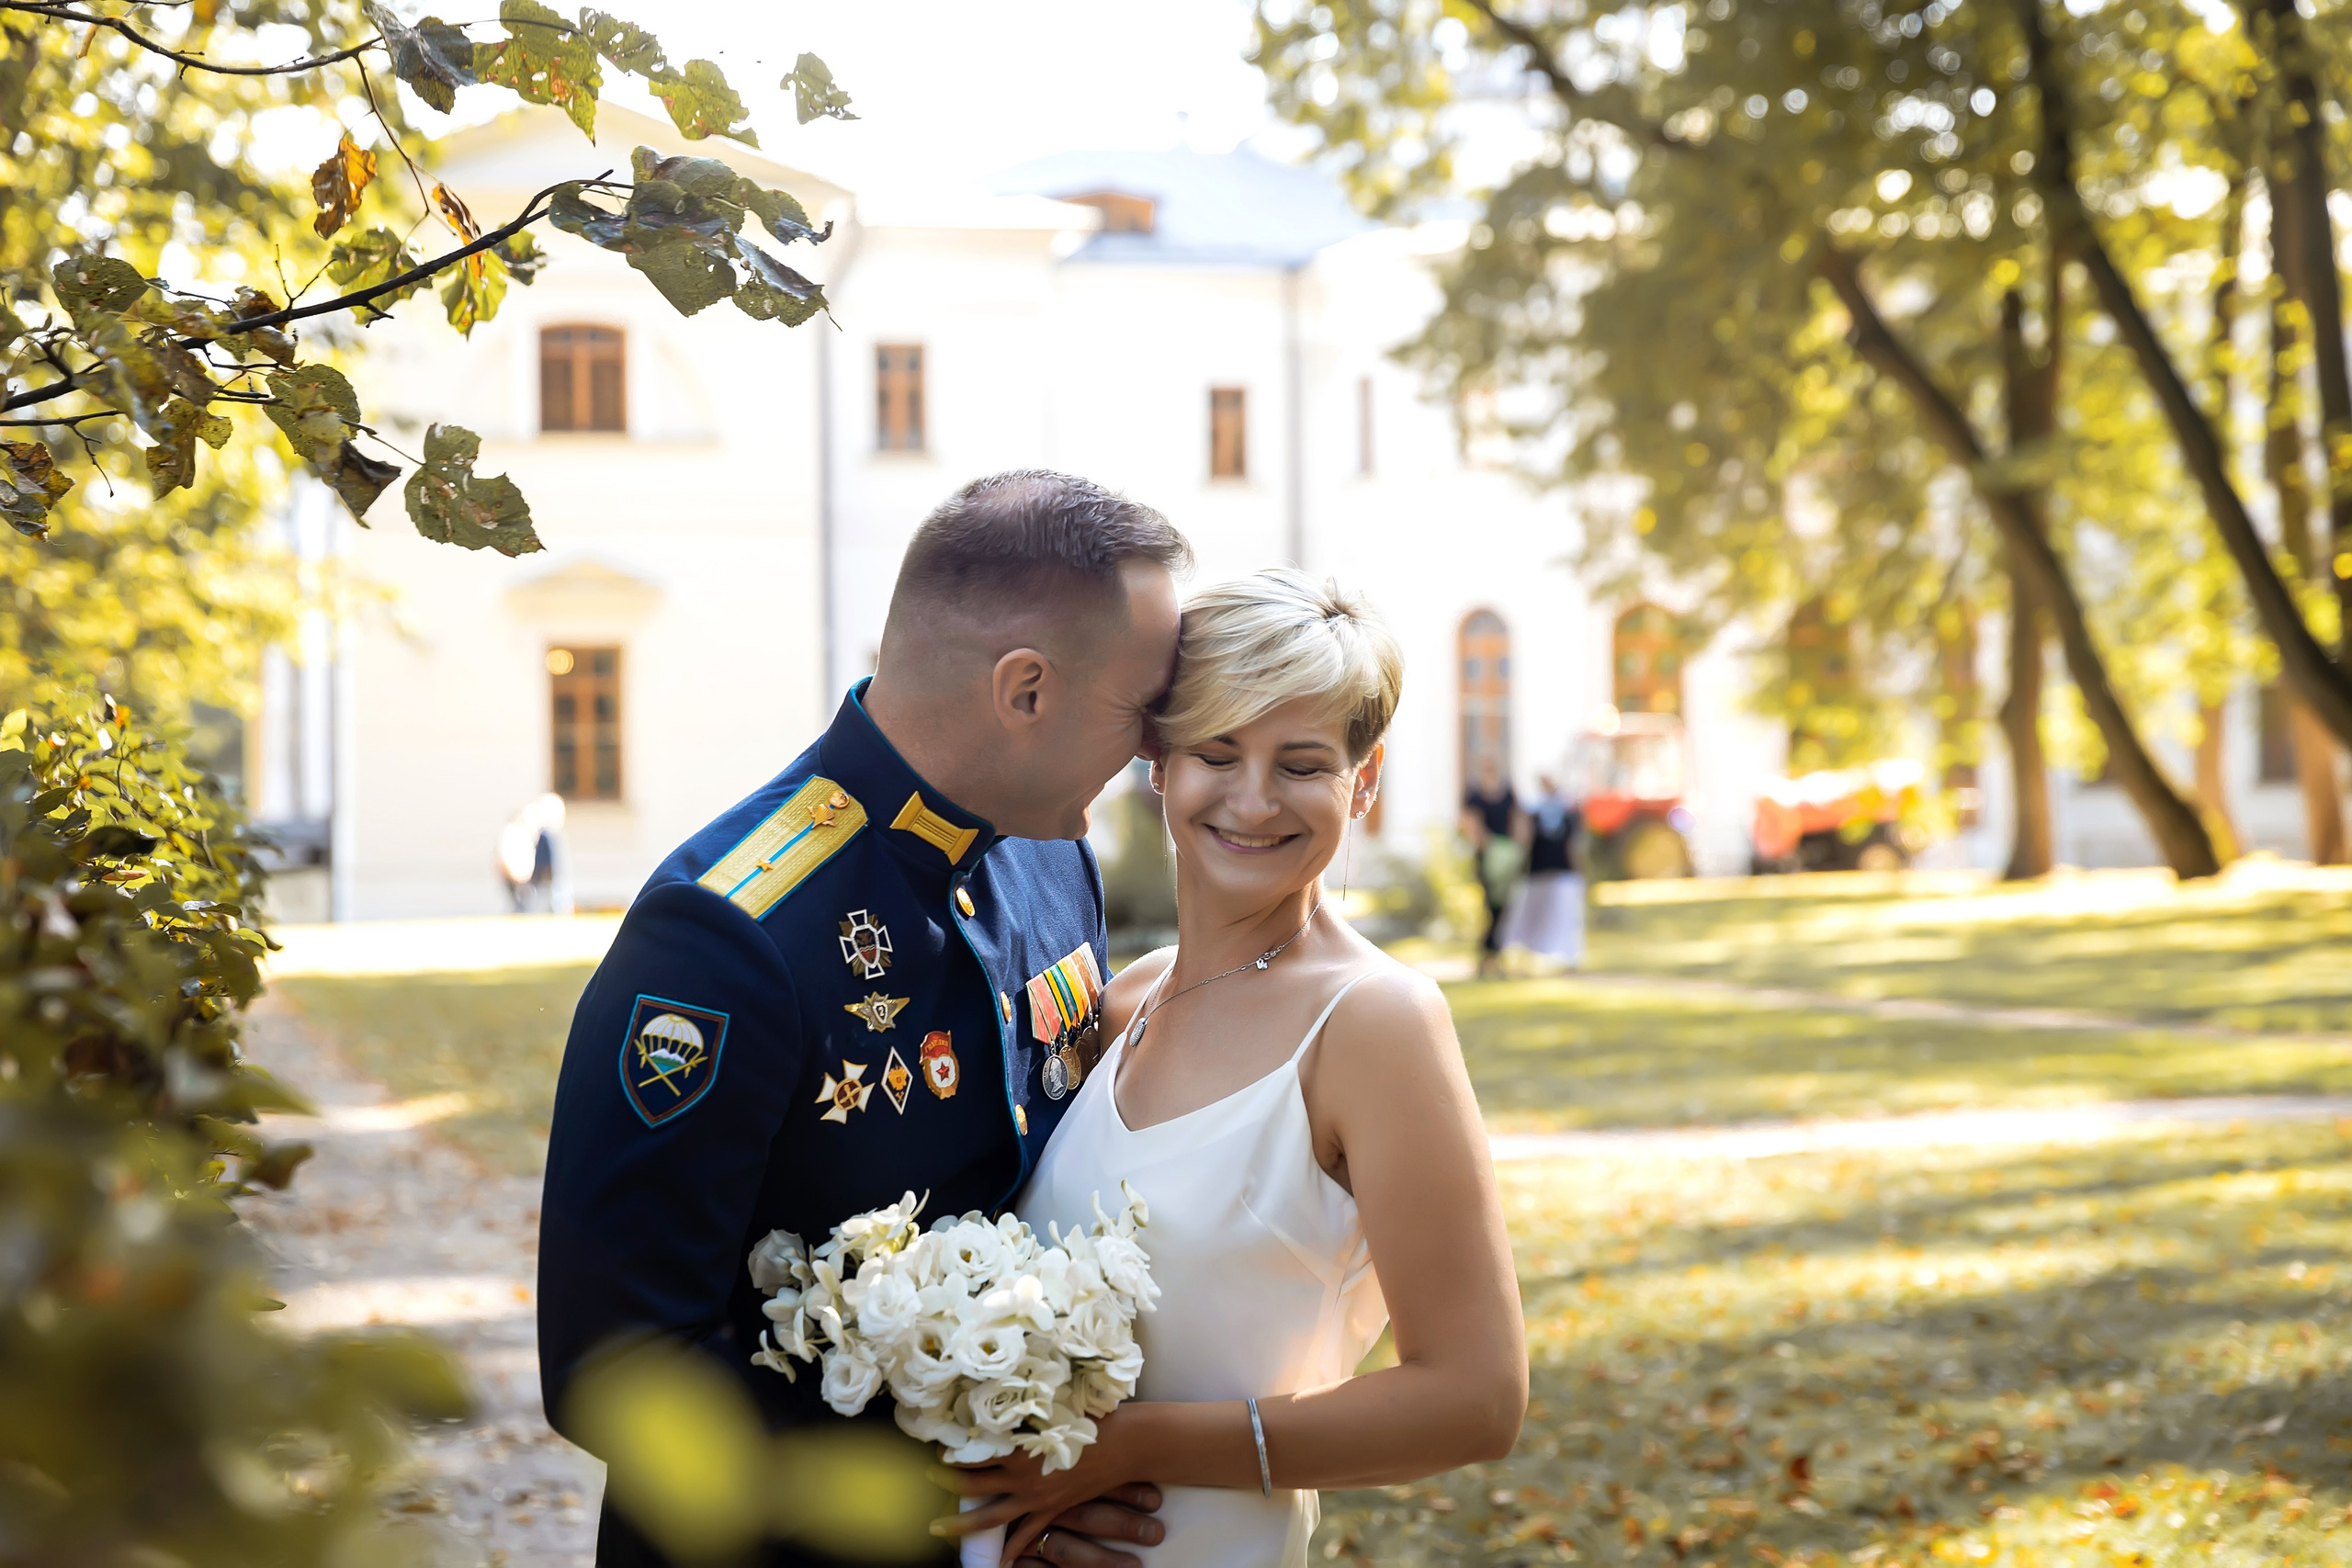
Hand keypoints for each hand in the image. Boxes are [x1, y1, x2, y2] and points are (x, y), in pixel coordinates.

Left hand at [934, 1413, 1149, 1563]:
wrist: (1126, 1444)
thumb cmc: (1090, 1418)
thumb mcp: (1052, 1409)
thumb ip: (1022, 1414)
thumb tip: (997, 1404)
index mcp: (1019, 1447)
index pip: (973, 1452)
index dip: (950, 1452)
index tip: (936, 1447)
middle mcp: (1023, 1476)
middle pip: (971, 1486)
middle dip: (944, 1484)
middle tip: (926, 1479)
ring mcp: (1037, 1498)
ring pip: (989, 1517)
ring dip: (960, 1525)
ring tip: (937, 1529)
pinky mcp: (1052, 1510)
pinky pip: (1026, 1535)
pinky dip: (1011, 1551)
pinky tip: (998, 1562)